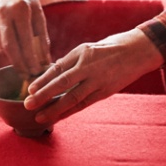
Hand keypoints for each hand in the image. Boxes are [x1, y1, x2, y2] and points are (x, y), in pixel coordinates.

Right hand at [0, 0, 50, 75]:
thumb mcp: (39, 13)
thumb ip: (42, 37)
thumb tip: (45, 60)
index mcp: (19, 9)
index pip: (25, 39)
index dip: (30, 58)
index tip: (37, 70)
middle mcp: (3, 14)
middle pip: (9, 47)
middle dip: (19, 64)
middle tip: (28, 75)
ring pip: (2, 46)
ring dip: (13, 60)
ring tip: (24, 69)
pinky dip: (7, 51)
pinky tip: (15, 57)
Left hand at [22, 29, 163, 123]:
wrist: (138, 51)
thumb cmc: (111, 48)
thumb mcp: (90, 48)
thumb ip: (72, 60)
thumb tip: (54, 70)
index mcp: (82, 52)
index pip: (58, 67)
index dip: (43, 79)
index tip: (30, 88)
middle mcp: (88, 65)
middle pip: (62, 82)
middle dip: (44, 94)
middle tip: (28, 104)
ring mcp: (98, 80)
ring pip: (73, 97)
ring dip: (55, 108)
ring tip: (40, 117)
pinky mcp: (106, 91)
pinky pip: (85, 104)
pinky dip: (70, 112)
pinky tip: (59, 118)